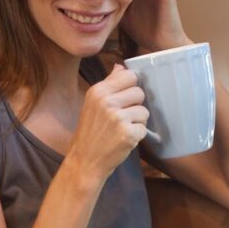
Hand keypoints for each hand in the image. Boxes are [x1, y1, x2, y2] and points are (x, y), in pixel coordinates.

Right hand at [68, 65, 148, 180]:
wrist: (84, 161)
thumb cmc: (89, 133)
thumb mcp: (92, 104)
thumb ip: (109, 84)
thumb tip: (120, 66)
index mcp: (98, 91)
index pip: (129, 76)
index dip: (132, 87)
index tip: (127, 98)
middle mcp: (107, 102)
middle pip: (139, 92)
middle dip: (135, 105)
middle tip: (123, 117)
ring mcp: (118, 118)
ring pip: (144, 111)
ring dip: (137, 121)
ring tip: (122, 129)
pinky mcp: (128, 134)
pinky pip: (144, 128)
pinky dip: (137, 135)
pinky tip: (124, 140)